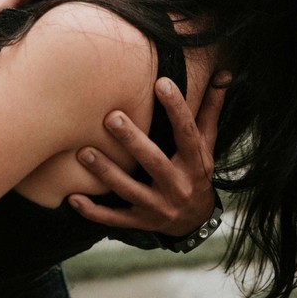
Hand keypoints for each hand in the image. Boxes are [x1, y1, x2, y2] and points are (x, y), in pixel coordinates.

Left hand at [68, 73, 228, 237]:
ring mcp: (158, 207)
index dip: (176, 108)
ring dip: (106, 173)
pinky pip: (115, 219)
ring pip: (129, 190)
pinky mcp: (140, 222)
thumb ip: (209, 110)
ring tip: (83, 152)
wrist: (195, 222)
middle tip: (110, 117)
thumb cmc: (196, 172)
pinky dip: (94, 211)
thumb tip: (223, 74)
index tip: (161, 82)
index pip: (187, 133)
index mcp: (195, 163)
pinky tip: (72, 198)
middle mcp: (178, 187)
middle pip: (154, 162)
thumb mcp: (207, 145)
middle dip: (132, 141)